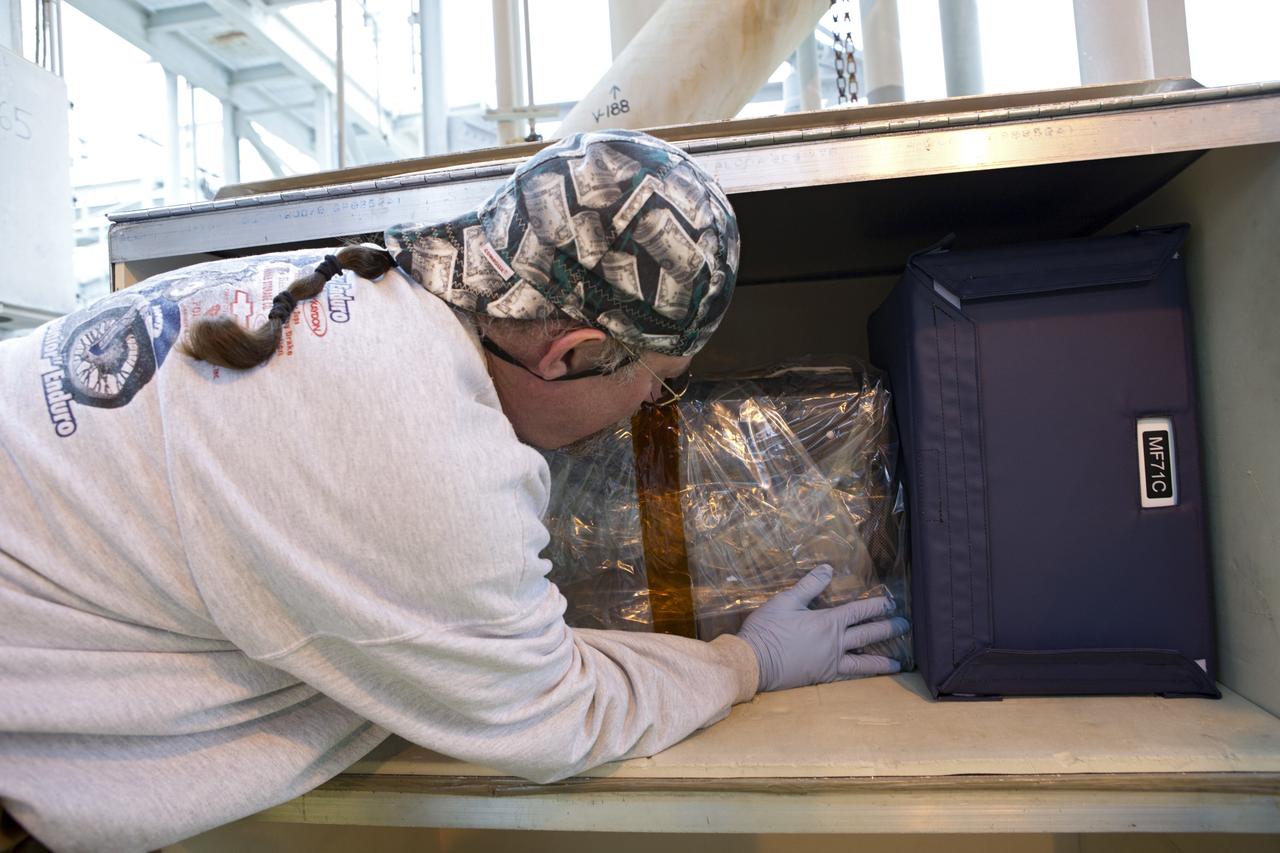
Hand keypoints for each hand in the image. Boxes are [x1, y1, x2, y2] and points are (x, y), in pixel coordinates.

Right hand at [737, 565, 908, 692]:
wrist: (754, 662)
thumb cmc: (767, 629)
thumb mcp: (785, 601)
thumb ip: (809, 586)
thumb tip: (828, 569)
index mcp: (828, 622)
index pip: (859, 611)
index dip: (877, 606)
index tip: (892, 603)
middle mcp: (835, 644)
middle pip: (867, 634)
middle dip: (888, 629)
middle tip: (905, 626)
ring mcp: (830, 663)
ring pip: (863, 662)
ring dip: (882, 660)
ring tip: (898, 662)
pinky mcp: (822, 677)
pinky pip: (848, 676)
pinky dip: (861, 675)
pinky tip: (868, 676)